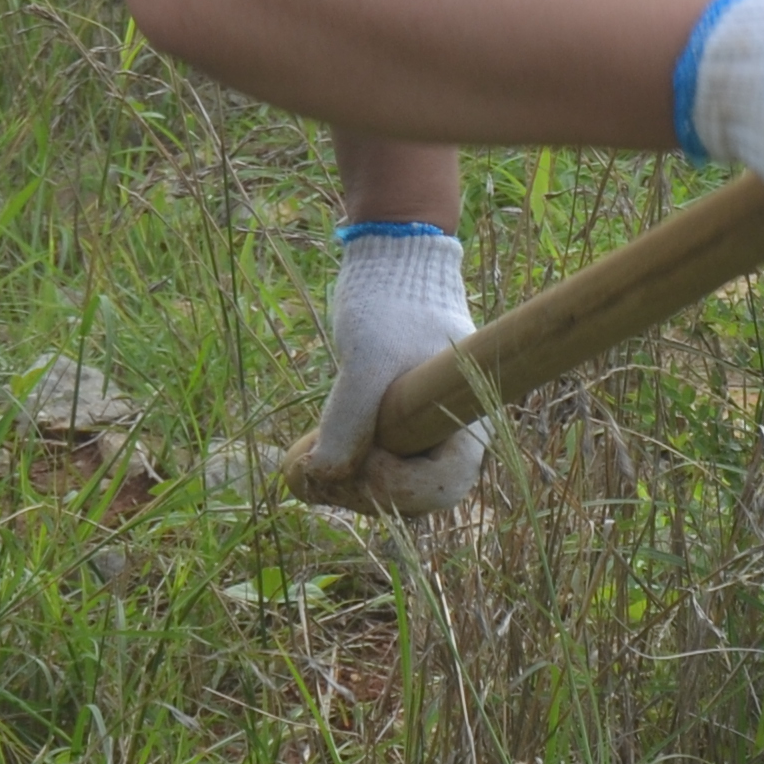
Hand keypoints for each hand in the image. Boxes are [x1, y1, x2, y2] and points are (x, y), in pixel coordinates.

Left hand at [301, 224, 489, 516]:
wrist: (386, 265)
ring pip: (382, 488)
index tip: (368, 458)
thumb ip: (350, 417)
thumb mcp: (368, 358)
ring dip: (339, 483)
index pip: (444, 486)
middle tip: (318, 465)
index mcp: (466, 419)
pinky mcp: (389, 429)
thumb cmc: (391, 304)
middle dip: (362, 489)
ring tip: (299, 461)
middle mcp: (448, 435)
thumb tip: (323, 475)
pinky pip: (364, 470)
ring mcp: (418, 435)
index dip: (402, 487)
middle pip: (411, 498)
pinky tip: (298, 461)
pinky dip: (331, 472)